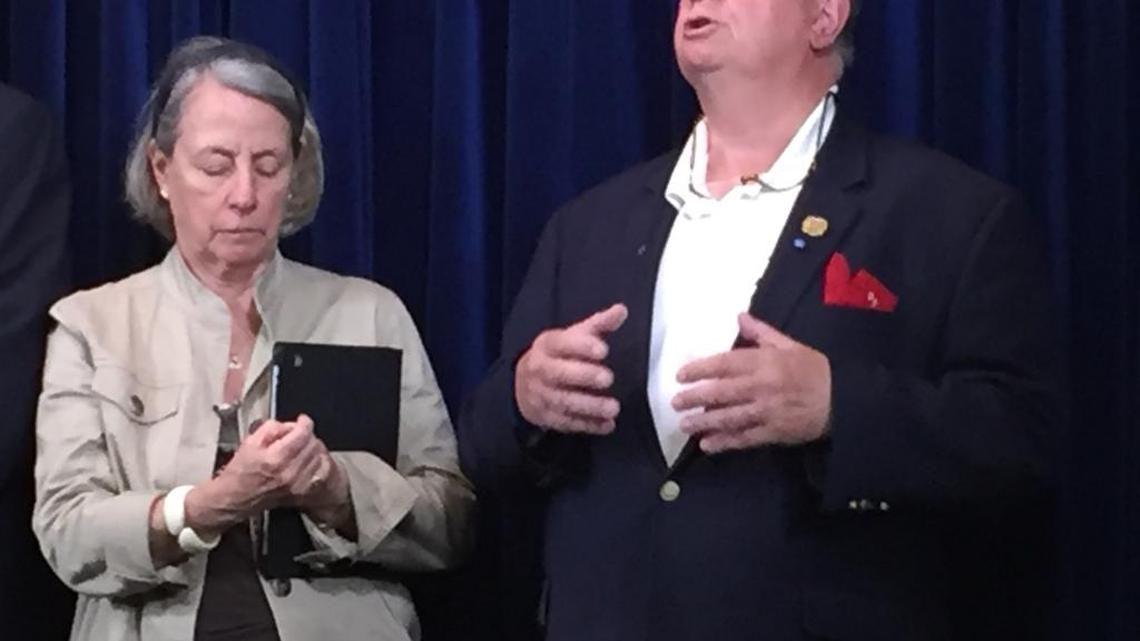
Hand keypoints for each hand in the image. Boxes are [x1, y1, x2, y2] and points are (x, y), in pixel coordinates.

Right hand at [186, 415, 343, 530]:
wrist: (234, 497)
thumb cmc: (240, 472)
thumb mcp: (250, 442)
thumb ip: (272, 428)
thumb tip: (290, 425)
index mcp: (276, 457)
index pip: (303, 433)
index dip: (304, 422)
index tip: (302, 420)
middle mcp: (290, 471)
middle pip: (313, 443)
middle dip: (307, 435)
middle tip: (297, 434)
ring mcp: (297, 483)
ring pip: (318, 456)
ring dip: (312, 448)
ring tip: (300, 447)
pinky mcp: (300, 491)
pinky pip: (320, 472)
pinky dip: (317, 463)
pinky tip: (307, 460)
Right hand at [515, 303, 627, 433]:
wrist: (523, 384)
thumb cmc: (556, 356)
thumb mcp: (572, 336)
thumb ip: (598, 325)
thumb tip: (622, 310)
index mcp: (547, 346)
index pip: (561, 343)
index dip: (581, 346)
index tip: (603, 350)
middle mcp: (540, 370)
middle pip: (559, 374)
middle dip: (584, 376)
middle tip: (608, 378)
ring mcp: (541, 395)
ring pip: (563, 402)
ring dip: (589, 406)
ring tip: (613, 407)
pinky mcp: (547, 417)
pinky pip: (567, 423)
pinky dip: (587, 425)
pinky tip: (607, 425)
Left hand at [672, 313, 831, 453]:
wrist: (843, 400)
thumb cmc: (814, 370)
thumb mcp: (790, 345)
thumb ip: (762, 333)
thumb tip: (740, 317)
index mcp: (765, 362)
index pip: (725, 364)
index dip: (700, 369)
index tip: (681, 375)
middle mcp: (762, 387)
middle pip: (721, 392)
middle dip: (695, 397)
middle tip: (675, 402)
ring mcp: (767, 412)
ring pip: (729, 417)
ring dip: (704, 422)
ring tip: (685, 425)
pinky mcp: (774, 433)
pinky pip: (745, 438)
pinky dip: (725, 442)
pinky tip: (708, 445)